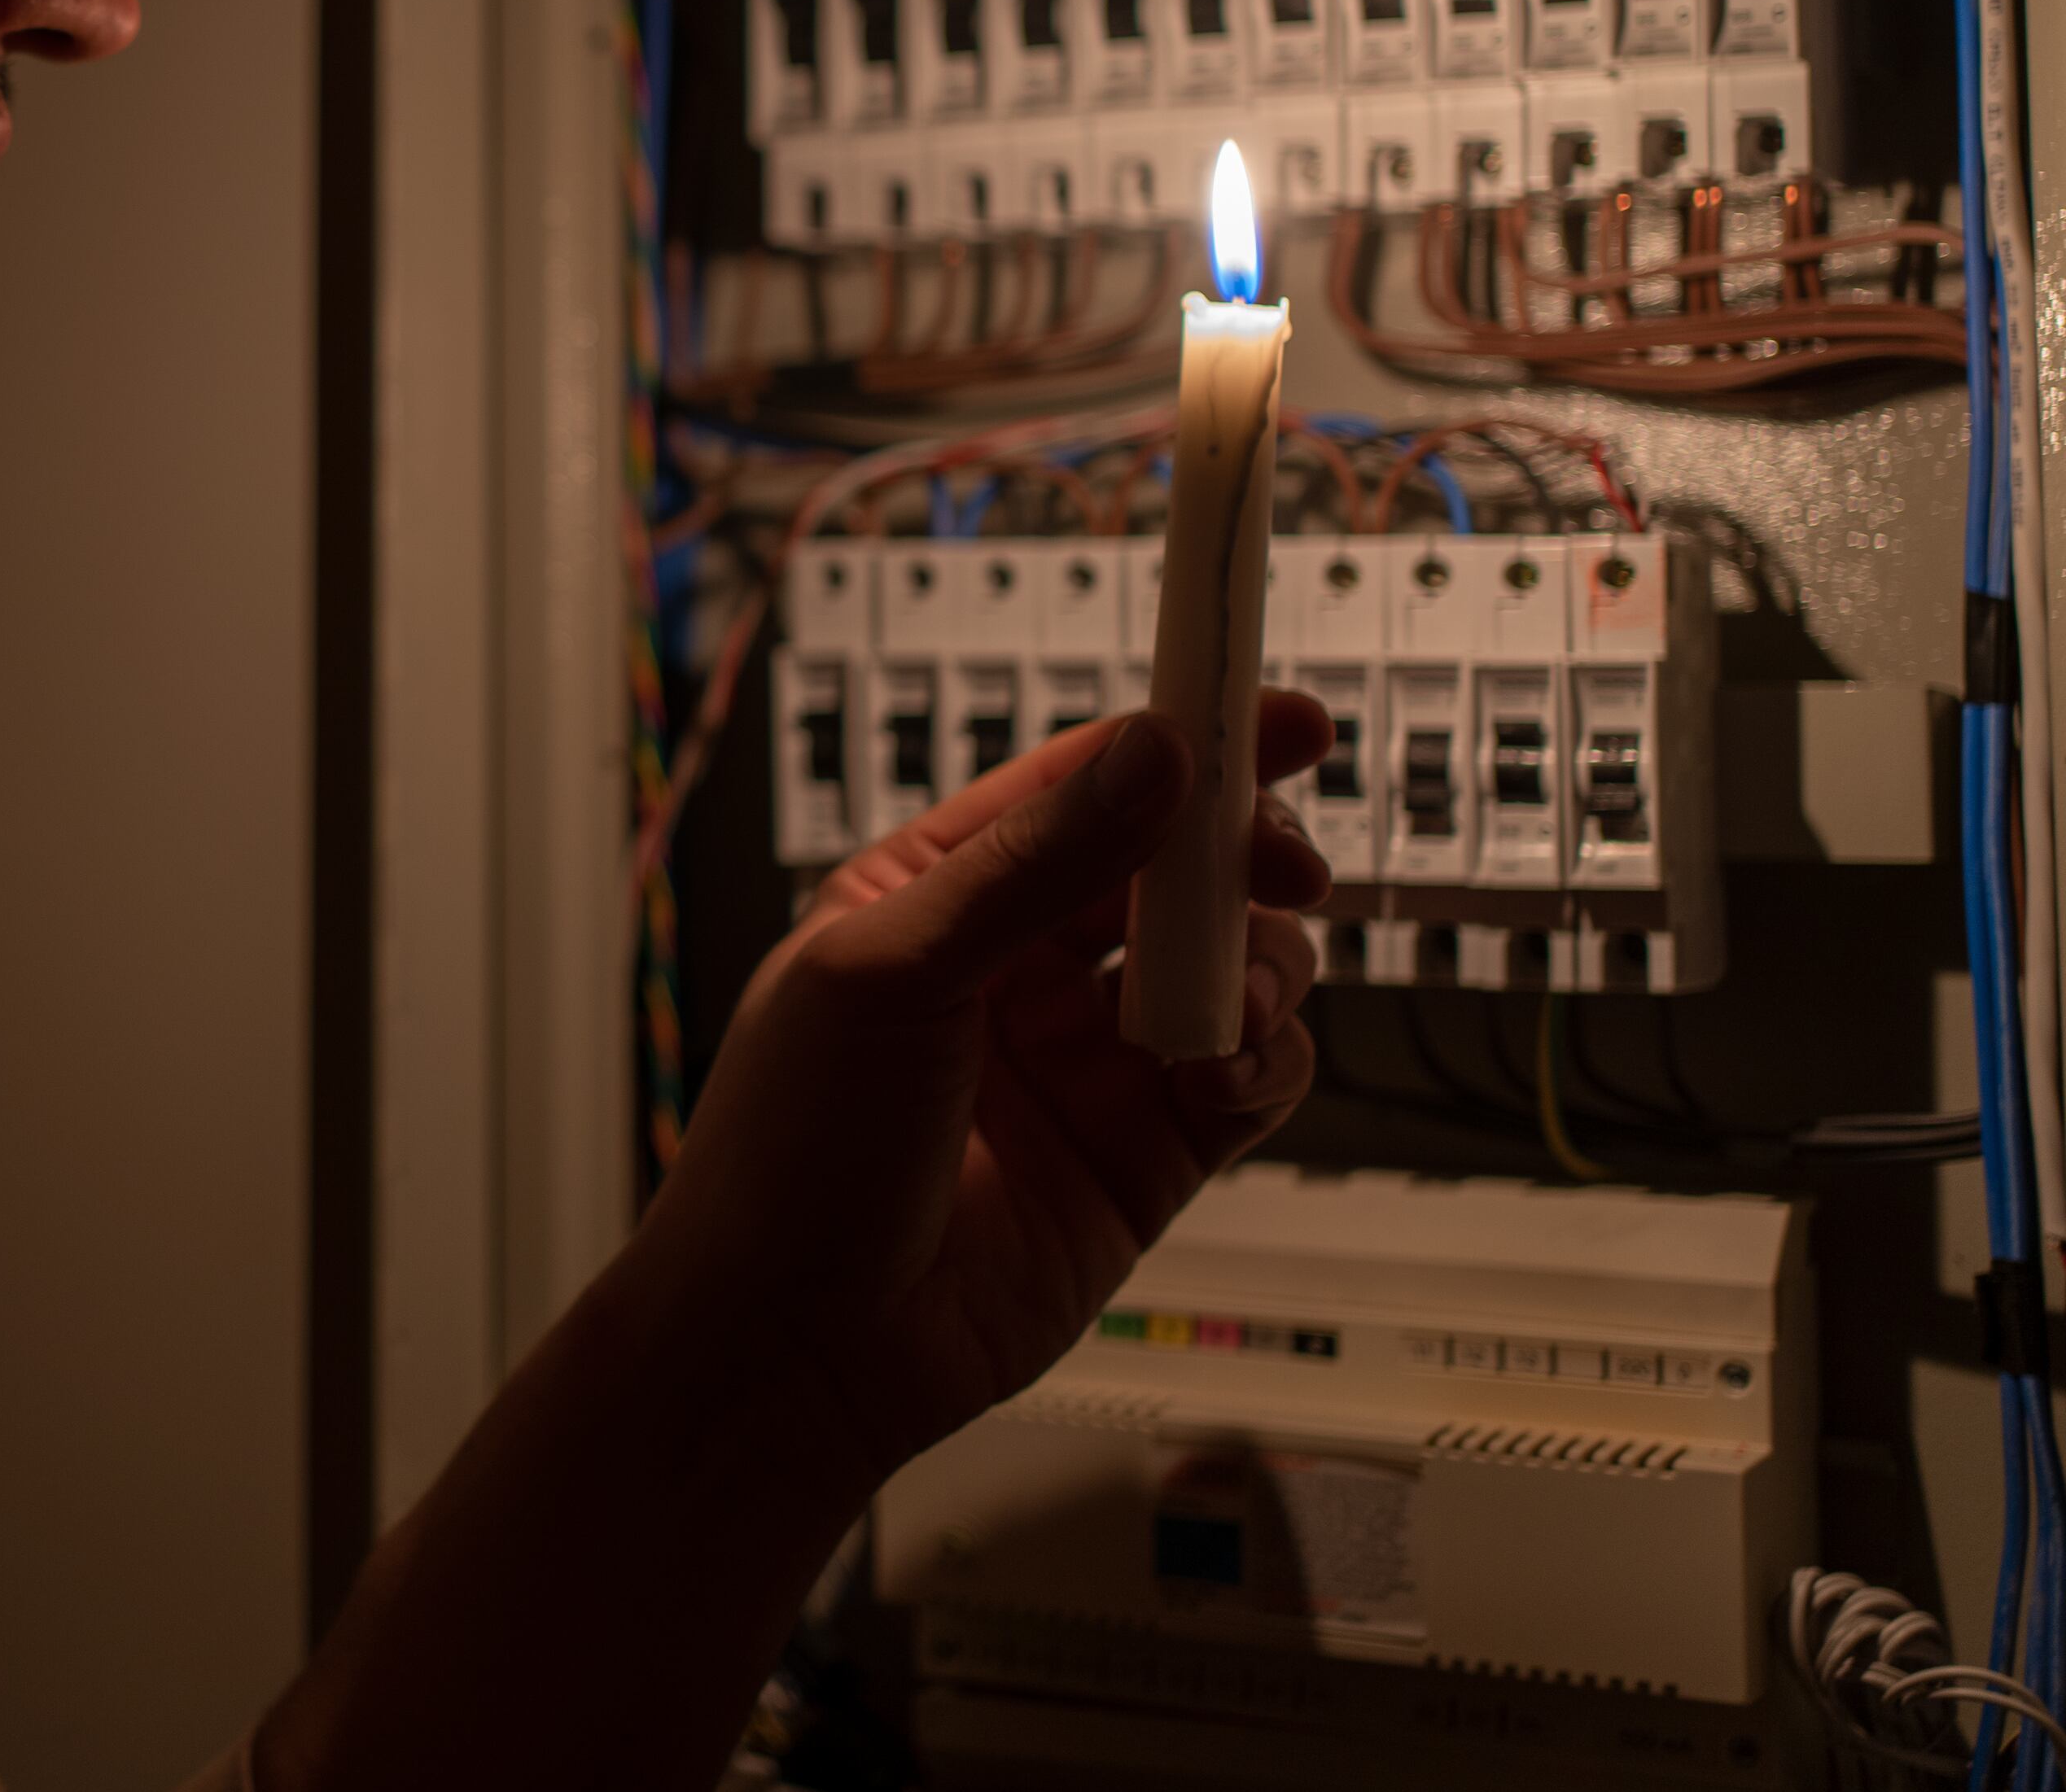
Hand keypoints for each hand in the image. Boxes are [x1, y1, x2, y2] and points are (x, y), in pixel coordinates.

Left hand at [642, 696, 1332, 1493]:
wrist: (795, 1347)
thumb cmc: (788, 1155)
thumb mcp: (889, 972)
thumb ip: (1031, 864)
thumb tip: (1150, 758)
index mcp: (935, 893)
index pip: (1078, 785)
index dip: (1183, 745)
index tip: (1275, 717)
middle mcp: (1018, 967)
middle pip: (1172, 868)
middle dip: (1239, 857)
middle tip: (1278, 866)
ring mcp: (1087, 1059)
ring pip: (1228, 967)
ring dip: (1256, 964)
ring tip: (1225, 1001)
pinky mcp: (1145, 1153)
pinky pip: (1249, 1077)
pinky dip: (1266, 1061)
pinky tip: (1227, 1072)